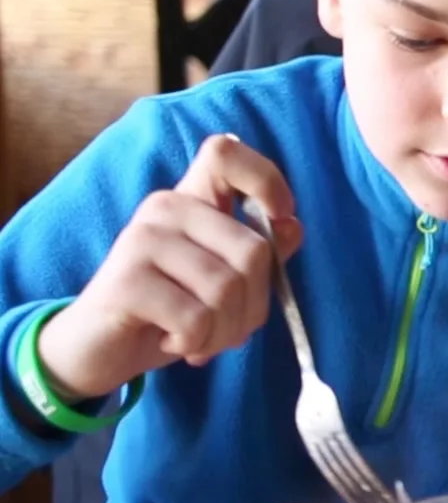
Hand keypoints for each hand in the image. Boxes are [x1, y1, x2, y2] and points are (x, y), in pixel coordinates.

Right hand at [36, 134, 301, 400]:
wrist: (100, 350)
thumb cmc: (169, 313)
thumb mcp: (221, 284)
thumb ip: (257, 255)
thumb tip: (293, 227)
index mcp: (192, 200)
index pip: (224, 153)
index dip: (265, 181)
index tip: (279, 219)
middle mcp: (165, 208)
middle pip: (254, 251)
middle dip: (253, 308)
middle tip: (225, 329)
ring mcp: (142, 239)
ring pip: (227, 290)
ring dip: (224, 332)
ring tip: (199, 339)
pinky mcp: (126, 280)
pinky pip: (196, 318)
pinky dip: (196, 343)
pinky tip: (173, 342)